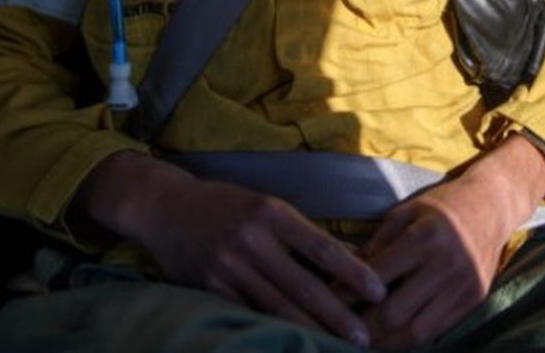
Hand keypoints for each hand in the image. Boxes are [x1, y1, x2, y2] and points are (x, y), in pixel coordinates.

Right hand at [79, 152, 385, 345]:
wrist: (165, 207)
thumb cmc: (228, 206)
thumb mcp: (269, 208)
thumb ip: (306, 235)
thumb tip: (354, 255)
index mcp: (273, 213)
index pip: (322, 248)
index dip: (353, 272)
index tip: (379, 292)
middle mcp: (251, 239)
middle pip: (302, 285)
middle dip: (336, 315)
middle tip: (364, 338)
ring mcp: (227, 265)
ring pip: (275, 306)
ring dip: (307, 330)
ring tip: (334, 348)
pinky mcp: (207, 287)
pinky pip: (246, 314)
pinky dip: (270, 330)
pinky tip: (289, 343)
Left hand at [359, 135, 544, 348]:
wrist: (493, 204)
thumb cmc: (442, 205)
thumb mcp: (405, 212)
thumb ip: (376, 244)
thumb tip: (343, 275)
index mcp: (424, 238)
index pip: (375, 277)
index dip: (345, 294)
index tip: (325, 301)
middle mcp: (446, 264)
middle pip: (393, 313)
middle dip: (360, 326)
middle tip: (339, 328)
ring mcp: (463, 285)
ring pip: (415, 331)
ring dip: (384, 341)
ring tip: (362, 340)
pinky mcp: (475, 299)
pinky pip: (437, 330)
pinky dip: (410, 338)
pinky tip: (391, 337)